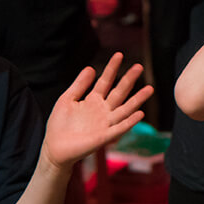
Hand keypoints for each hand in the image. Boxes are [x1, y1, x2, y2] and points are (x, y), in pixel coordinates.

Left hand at [42, 52, 151, 169]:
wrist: (54, 148)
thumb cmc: (59, 125)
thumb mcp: (67, 100)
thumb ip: (79, 85)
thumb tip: (91, 67)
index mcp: (93, 100)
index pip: (105, 81)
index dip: (112, 68)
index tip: (119, 55)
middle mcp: (103, 111)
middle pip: (119, 92)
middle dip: (128, 79)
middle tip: (139, 66)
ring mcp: (105, 123)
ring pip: (125, 109)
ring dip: (137, 100)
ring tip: (149, 89)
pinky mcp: (104, 137)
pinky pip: (119, 128)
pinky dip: (130, 122)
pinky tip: (139, 114)